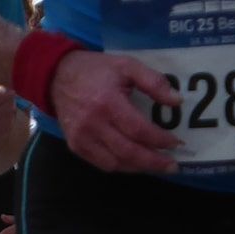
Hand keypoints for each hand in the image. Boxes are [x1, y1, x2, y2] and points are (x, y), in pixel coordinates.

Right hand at [47, 52, 180, 174]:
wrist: (57, 77)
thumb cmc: (96, 70)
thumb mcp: (128, 66)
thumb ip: (154, 82)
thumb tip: (177, 102)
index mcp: (108, 102)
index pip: (138, 130)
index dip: (159, 140)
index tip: (176, 143)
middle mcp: (94, 124)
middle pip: (128, 152)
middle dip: (153, 162)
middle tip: (172, 166)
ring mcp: (82, 138)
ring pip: (115, 163)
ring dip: (138, 167)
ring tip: (155, 165)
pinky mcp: (76, 146)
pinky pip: (101, 164)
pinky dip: (121, 166)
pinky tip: (134, 162)